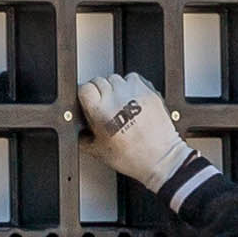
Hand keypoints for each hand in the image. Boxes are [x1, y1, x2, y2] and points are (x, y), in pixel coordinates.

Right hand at [70, 70, 193, 190]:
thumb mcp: (98, 151)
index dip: (86, 95)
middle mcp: (116, 98)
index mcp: (101, 112)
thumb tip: (77, 129)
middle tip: (106, 107)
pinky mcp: (148, 91)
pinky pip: (133, 79)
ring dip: (115, 88)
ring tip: (120, 104)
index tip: (89, 101)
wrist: (160, 158)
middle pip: (99, 81)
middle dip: (100, 92)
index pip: (85, 88)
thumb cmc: (133, 157)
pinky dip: (131, 86)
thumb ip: (83, 137)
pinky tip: (132, 100)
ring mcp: (133, 92)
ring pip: (115, 78)